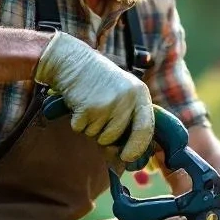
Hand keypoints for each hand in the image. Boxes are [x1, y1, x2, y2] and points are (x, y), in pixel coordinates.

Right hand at [34, 31, 153, 161]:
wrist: (73, 61)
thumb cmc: (98, 82)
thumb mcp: (123, 93)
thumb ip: (129, 117)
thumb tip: (127, 155)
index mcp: (140, 94)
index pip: (146, 128)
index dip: (138, 147)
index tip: (127, 157)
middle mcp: (127, 99)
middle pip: (117, 136)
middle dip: (105, 137)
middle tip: (98, 121)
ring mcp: (108, 103)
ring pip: (99, 136)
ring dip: (90, 128)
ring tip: (89, 106)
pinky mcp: (88, 108)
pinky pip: (82, 129)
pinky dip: (77, 123)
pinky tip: (79, 105)